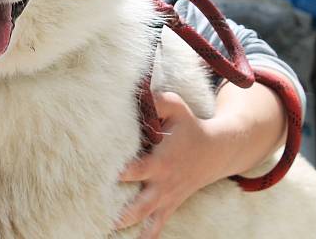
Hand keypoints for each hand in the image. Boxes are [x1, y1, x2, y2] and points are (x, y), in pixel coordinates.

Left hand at [116, 78, 286, 237]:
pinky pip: (157, 226)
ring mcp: (166, 198)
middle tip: (98, 219)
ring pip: (146, 220)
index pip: (137, 170)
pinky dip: (146, 236)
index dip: (121, 173)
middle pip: (138, 205)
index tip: (101, 177)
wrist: (217, 151)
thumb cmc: (190, 126)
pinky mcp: (169, 205)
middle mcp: (162, 184)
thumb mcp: (176, 107)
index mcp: (160, 161)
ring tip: (105, 233)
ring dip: (127, 227)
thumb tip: (137, 92)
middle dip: (120, 213)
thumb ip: (156, 100)